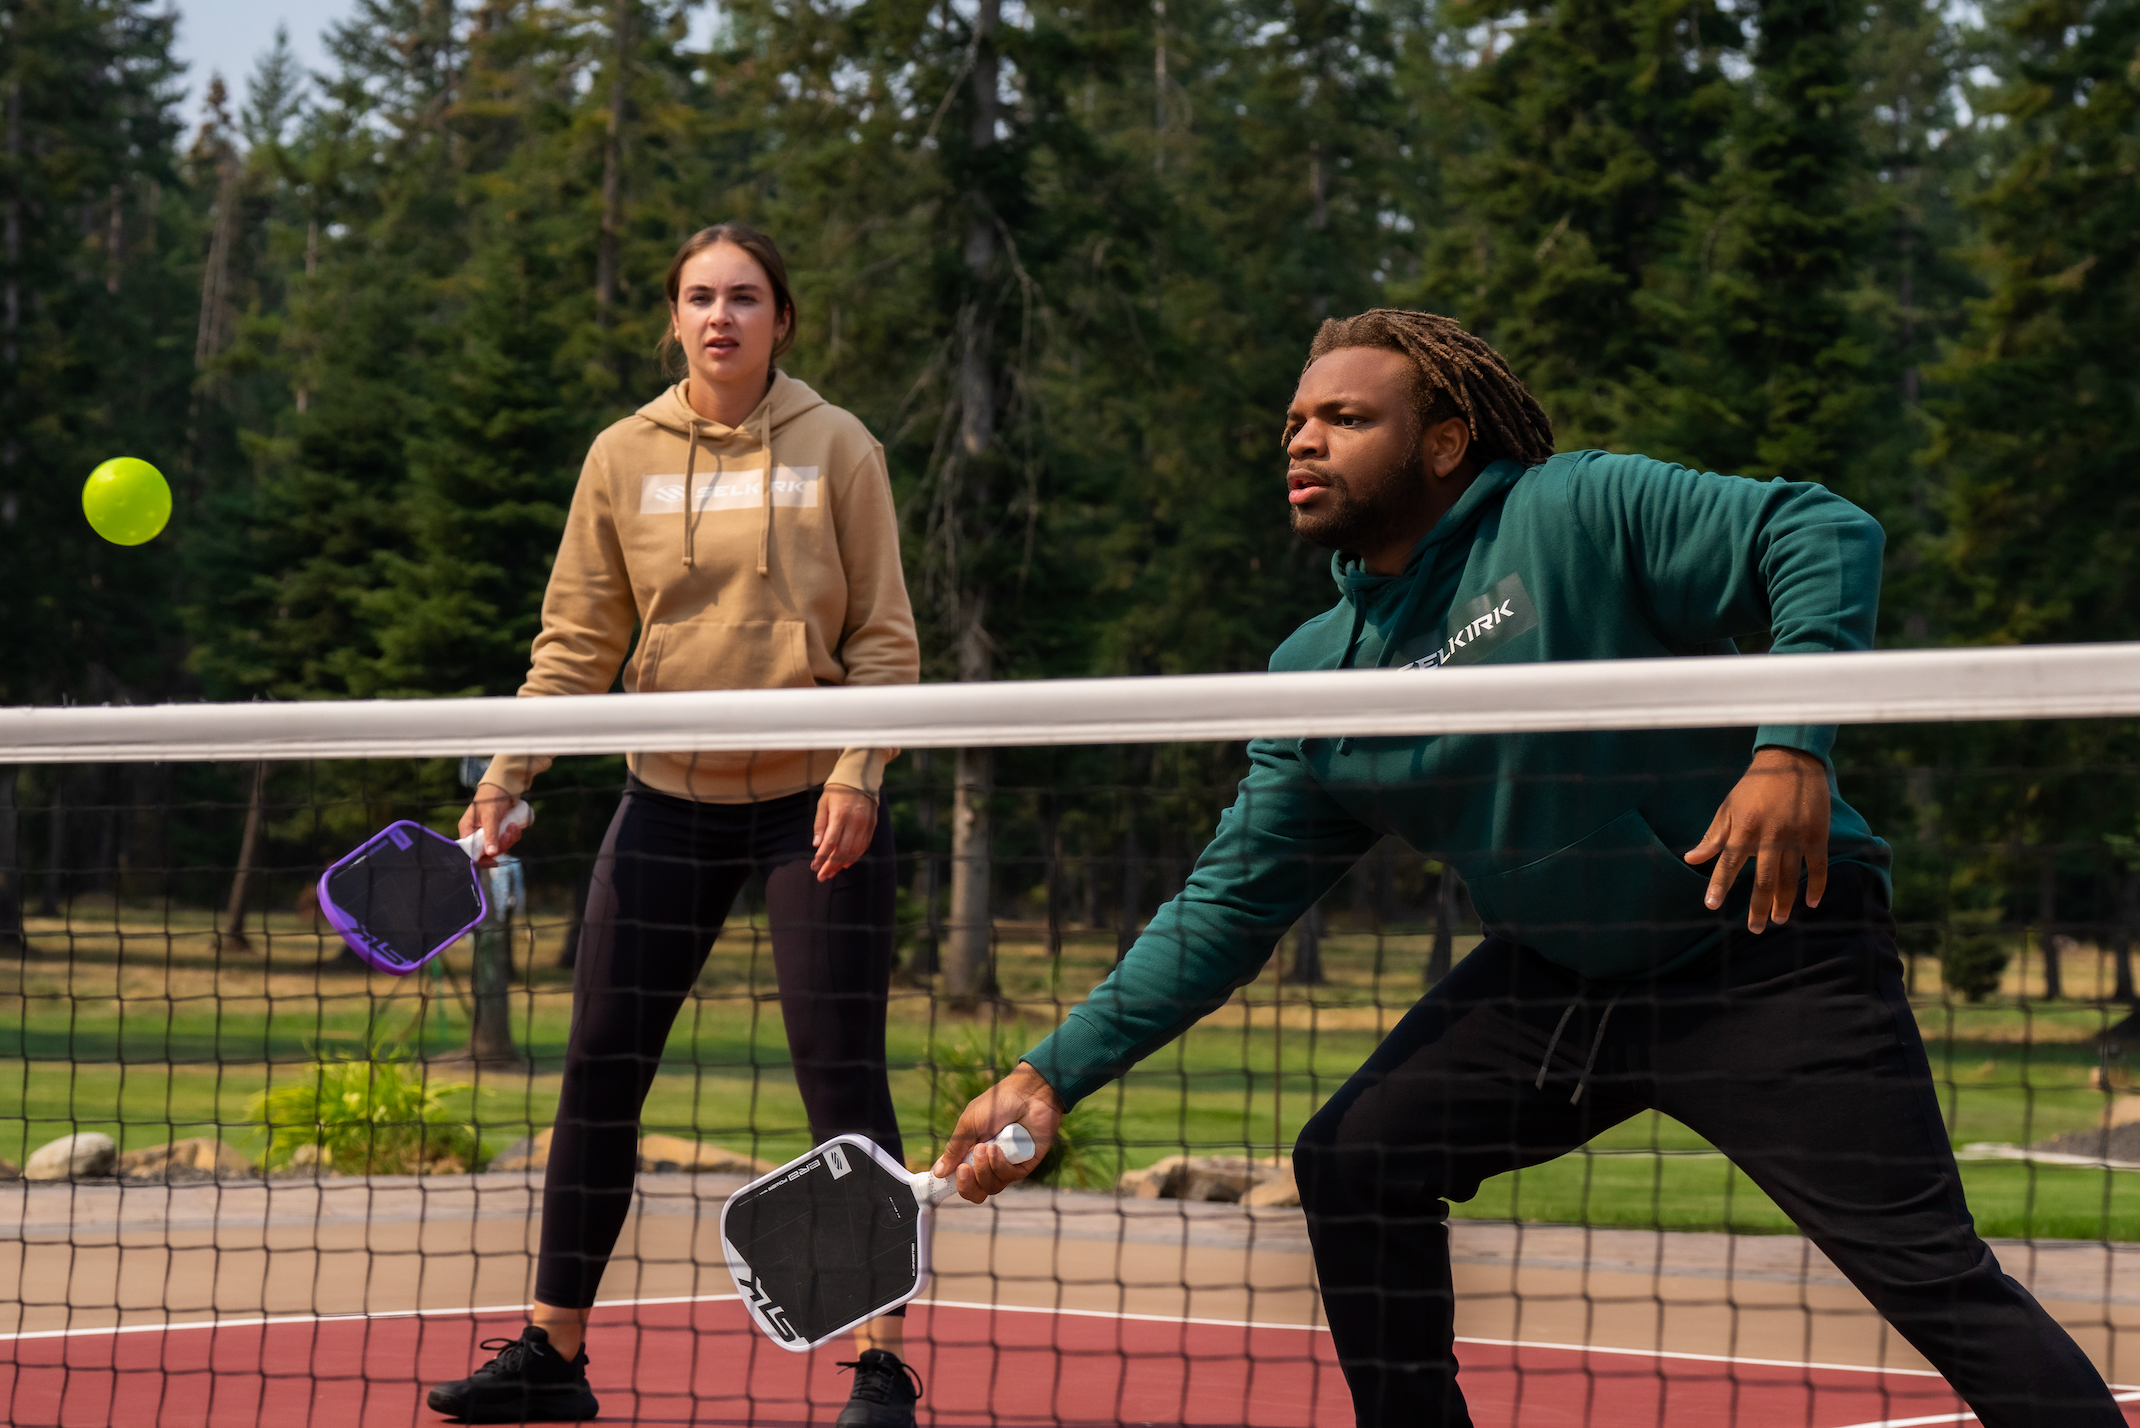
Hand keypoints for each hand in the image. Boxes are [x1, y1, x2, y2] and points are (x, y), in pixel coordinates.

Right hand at [456, 782, 524, 866]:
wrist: (505, 785)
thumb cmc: (492, 797)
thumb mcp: (490, 816)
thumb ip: (490, 834)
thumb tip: (491, 853)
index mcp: (467, 831)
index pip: (471, 853)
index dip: (483, 859)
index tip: (495, 859)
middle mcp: (476, 834)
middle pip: (488, 852)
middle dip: (502, 844)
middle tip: (509, 832)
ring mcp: (489, 833)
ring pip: (500, 846)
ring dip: (510, 838)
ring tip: (514, 826)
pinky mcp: (500, 831)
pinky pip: (507, 840)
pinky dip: (513, 835)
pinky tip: (516, 826)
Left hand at [811, 786, 876, 882]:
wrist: (860, 778)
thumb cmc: (837, 791)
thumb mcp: (823, 804)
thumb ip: (820, 824)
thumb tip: (817, 845)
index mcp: (840, 815)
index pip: (830, 842)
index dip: (822, 857)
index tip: (814, 867)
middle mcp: (854, 821)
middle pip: (842, 850)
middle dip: (831, 866)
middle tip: (822, 876)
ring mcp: (865, 824)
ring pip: (854, 851)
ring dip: (842, 864)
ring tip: (832, 873)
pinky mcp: (872, 825)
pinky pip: (864, 846)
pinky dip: (855, 857)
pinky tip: (845, 864)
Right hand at [934, 1063, 1064, 1203]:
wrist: (1027, 1094)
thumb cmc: (997, 1103)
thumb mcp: (969, 1124)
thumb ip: (954, 1149)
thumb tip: (937, 1172)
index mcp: (972, 1153)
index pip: (961, 1178)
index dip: (952, 1184)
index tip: (940, 1183)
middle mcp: (989, 1163)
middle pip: (975, 1191)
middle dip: (967, 1185)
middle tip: (964, 1169)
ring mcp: (1007, 1165)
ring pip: (991, 1186)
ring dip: (984, 1170)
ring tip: (986, 1147)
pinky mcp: (1024, 1165)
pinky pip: (1008, 1177)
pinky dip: (1000, 1165)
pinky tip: (998, 1149)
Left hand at [1684, 746, 1829, 933]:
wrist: (1791, 761)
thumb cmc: (1753, 786)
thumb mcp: (1728, 808)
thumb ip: (1713, 837)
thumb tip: (1690, 859)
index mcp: (1744, 828)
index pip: (1728, 863)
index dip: (1719, 885)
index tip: (1711, 905)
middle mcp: (1770, 835)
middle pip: (1764, 880)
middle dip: (1758, 907)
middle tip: (1755, 928)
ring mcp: (1796, 836)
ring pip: (1791, 878)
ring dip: (1785, 902)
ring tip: (1778, 920)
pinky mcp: (1818, 834)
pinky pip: (1819, 866)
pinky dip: (1817, 886)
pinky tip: (1811, 903)